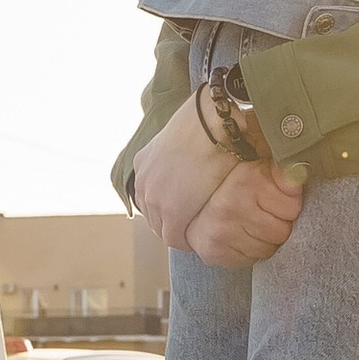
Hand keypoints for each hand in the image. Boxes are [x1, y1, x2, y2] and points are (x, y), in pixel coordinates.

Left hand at [131, 96, 236, 252]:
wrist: (215, 123)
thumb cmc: (207, 119)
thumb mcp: (183, 130)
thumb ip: (182, 145)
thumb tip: (198, 144)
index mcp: (144, 161)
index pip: (149, 193)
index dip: (166, 203)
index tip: (183, 206)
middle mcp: (143, 181)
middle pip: (152, 213)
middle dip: (170, 220)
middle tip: (192, 223)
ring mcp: (155, 199)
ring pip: (162, 227)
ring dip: (178, 231)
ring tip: (198, 231)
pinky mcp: (173, 212)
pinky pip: (175, 238)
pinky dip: (187, 240)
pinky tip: (200, 238)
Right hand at [187, 160, 306, 267]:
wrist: (193, 207)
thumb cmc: (234, 189)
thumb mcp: (260, 171)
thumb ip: (284, 175)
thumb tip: (300, 175)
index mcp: (246, 180)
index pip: (293, 207)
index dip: (290, 206)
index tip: (279, 202)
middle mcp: (231, 205)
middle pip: (282, 232)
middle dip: (279, 225)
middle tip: (267, 216)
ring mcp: (221, 231)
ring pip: (268, 249)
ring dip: (266, 241)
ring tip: (254, 227)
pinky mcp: (215, 252)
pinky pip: (252, 260)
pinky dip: (251, 252)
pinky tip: (242, 238)